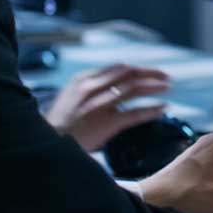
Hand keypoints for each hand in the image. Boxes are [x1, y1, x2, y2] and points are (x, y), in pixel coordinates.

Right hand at [43, 63, 170, 150]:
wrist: (45, 145)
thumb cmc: (59, 125)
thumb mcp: (71, 98)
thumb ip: (91, 89)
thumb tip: (114, 85)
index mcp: (83, 79)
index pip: (118, 68)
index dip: (137, 68)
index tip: (151, 71)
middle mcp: (92, 88)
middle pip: (128, 74)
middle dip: (149, 73)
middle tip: (166, 76)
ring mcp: (99, 105)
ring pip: (133, 89)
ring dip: (154, 86)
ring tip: (167, 87)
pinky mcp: (106, 123)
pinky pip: (134, 113)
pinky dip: (151, 109)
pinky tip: (162, 107)